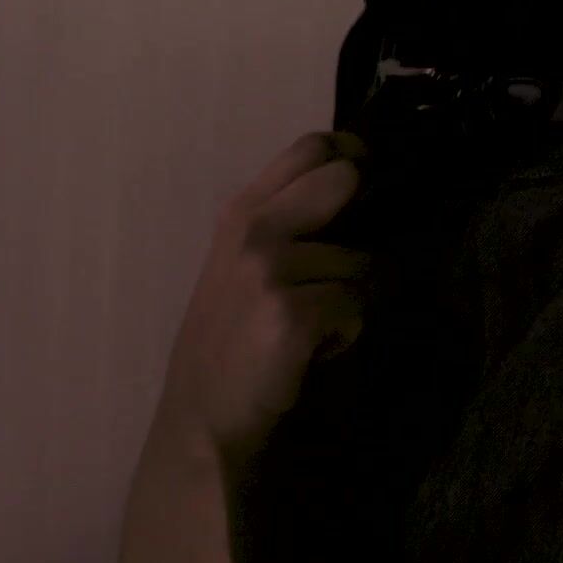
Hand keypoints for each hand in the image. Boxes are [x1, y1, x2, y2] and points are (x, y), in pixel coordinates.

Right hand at [158, 131, 372, 468]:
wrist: (202, 414)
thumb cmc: (228, 341)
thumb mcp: (237, 264)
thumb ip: (282, 223)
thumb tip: (350, 184)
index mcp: (241, 213)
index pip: (309, 148)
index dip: (349, 158)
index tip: (361, 182)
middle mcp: (254, 230)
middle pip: (342, 178)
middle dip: (360, 217)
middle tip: (342, 262)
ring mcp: (272, 270)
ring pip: (360, 261)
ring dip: (348, 297)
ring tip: (307, 325)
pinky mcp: (293, 315)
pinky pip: (355, 306)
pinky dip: (343, 334)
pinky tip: (308, 351)